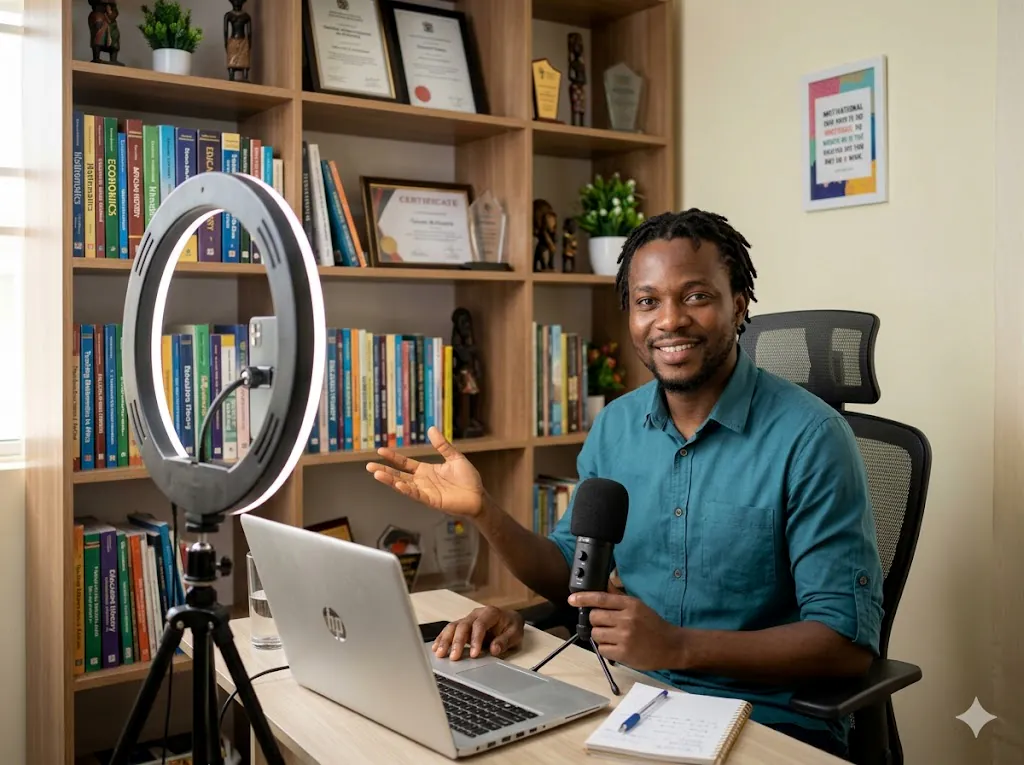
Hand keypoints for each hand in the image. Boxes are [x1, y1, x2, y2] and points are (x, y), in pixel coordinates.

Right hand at [366, 427, 485, 517]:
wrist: (479, 496)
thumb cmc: (468, 479)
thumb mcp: (454, 457)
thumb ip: (442, 445)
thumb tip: (432, 429)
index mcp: (426, 471)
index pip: (405, 463)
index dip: (393, 457)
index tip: (380, 450)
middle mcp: (422, 481)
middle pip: (399, 475)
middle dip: (384, 471)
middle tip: (368, 466)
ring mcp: (426, 491)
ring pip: (403, 485)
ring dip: (390, 480)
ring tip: (377, 474)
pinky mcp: (432, 501)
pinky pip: (417, 495)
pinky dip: (407, 490)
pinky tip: (398, 484)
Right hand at [432, 606, 524, 660]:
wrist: (509, 619)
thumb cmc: (511, 626)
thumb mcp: (515, 633)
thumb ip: (505, 641)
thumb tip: (494, 649)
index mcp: (491, 613)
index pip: (480, 625)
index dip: (475, 639)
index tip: (474, 655)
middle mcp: (476, 614)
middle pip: (463, 625)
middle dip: (457, 641)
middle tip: (454, 657)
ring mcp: (468, 619)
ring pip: (453, 626)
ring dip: (445, 640)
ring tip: (439, 653)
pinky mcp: (463, 626)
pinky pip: (450, 630)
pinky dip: (442, 638)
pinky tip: (436, 647)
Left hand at [569, 591, 682, 670]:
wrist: (672, 646)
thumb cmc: (653, 625)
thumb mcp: (639, 606)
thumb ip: (619, 598)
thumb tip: (601, 587)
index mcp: (630, 605)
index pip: (601, 598)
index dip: (584, 598)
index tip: (572, 599)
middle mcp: (626, 619)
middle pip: (594, 617)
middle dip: (596, 621)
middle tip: (607, 625)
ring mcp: (624, 637)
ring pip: (596, 633)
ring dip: (601, 635)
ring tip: (614, 637)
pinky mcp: (623, 653)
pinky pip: (601, 649)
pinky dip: (606, 648)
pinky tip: (617, 647)